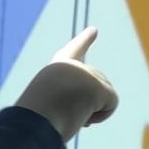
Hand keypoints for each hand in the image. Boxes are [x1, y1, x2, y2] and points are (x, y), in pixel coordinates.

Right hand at [14, 27, 118, 142]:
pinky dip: (100, 116)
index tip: (94, 30)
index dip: (83, 41)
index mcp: (56, 69)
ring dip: (88, 113)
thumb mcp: (48, 108)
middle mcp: (73, 66)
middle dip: (84, 107)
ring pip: (102, 99)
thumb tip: (84, 116)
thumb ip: (67, 105)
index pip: (73, 51)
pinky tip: (83, 116)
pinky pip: (111, 105)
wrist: (39, 115)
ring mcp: (89, 73)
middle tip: (61, 113)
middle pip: (92, 91)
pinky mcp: (102, 86)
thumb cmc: (37, 118)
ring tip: (67, 112)